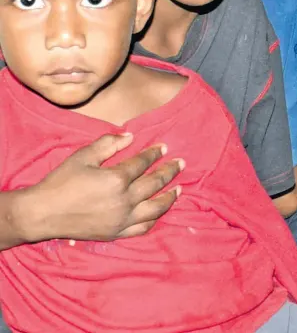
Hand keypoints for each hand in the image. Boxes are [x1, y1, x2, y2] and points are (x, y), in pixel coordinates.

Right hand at [26, 133, 183, 242]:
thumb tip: (130, 136)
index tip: (164, 147)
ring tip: (179, 189)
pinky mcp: (116, 233)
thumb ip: (109, 144)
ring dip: (169, 197)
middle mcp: (124, 201)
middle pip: (155, 184)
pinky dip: (154, 219)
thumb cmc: (62, 181)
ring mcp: (121, 220)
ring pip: (155, 209)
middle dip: (169, 172)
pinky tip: (159, 212)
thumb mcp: (84, 155)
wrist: (43, 214)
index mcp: (117, 179)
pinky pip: (142, 228)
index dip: (154, 153)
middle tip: (181, 163)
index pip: (143, 163)